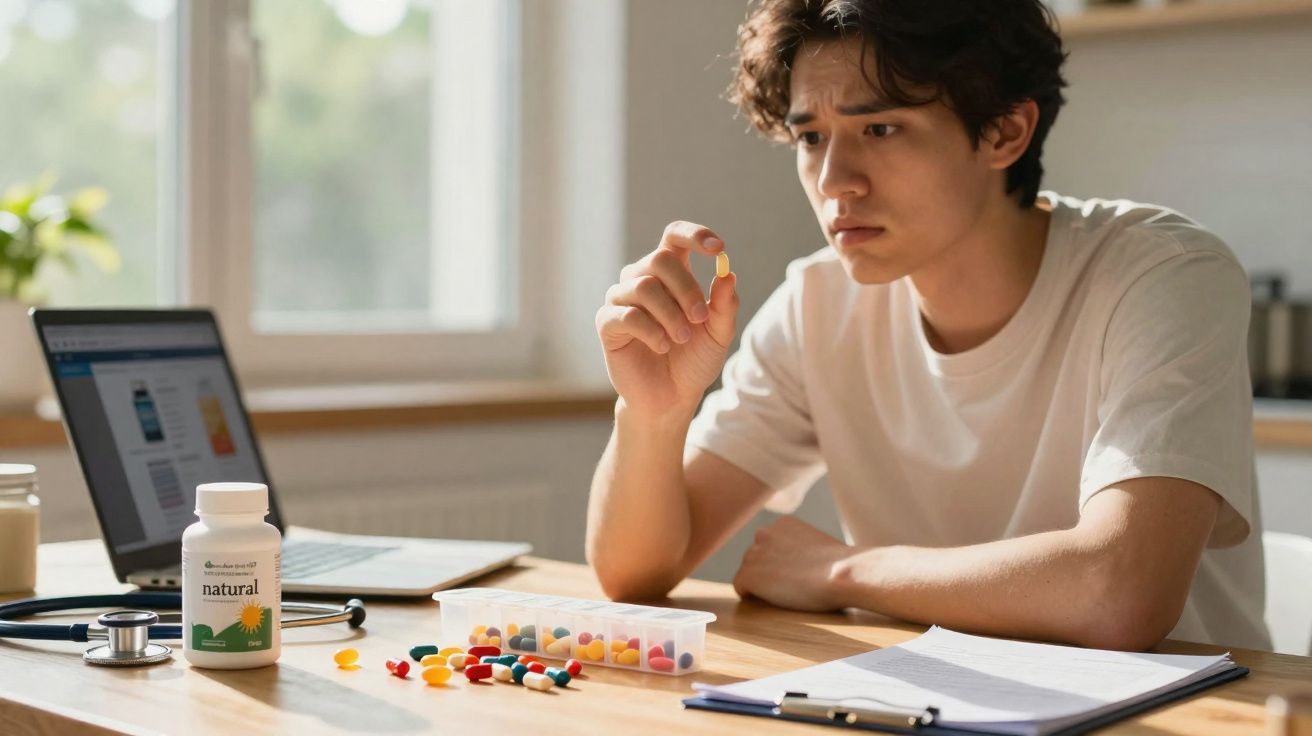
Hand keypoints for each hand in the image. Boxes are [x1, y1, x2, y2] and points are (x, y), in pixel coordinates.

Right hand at [595, 221, 738, 417]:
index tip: (717, 249)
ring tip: (682, 338)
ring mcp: (621, 300)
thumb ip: (724, 305)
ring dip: (670, 314)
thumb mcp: (718, 333)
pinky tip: (662, 346)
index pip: (675, 236)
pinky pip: (627, 315)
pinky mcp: (607, 324)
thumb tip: (728, 273)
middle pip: (660, 259)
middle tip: (700, 318)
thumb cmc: (693, 360)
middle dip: (686, 288)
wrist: (671, 397)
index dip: (695, 235)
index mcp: (670, 273)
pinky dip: (651, 331)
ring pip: (643, 286)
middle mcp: (641, 278)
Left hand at [732, 516, 853, 611]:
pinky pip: (741, 588)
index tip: (794, 573)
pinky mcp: (749, 575)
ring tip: (785, 593)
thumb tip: (797, 565)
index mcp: (782, 524)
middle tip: (790, 585)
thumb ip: (800, 548)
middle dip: (767, 571)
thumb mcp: (818, 545)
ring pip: (748, 573)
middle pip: (755, 557)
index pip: (768, 545)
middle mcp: (763, 533)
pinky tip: (770, 600)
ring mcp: (754, 553)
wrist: (843, 573)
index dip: (779, 562)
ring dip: (760, 584)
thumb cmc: (841, 565)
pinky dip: (751, 596)